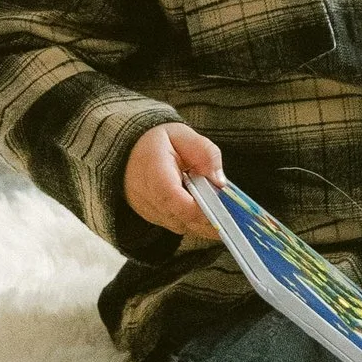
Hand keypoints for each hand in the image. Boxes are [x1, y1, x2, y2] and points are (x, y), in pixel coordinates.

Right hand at [124, 121, 226, 240]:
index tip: (223, 205)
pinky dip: (194, 222)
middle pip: (183, 219)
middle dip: (210, 219)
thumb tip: (220, 180)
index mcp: (154, 174)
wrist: (126, 150)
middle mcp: (148, 198)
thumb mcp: (182, 135)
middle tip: (234, 216)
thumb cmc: (155, 141)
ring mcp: (149, 211)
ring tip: (226, 215)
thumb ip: (204, 153)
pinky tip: (210, 215)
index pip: (176, 200)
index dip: (200, 208)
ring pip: (182, 227)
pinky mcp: (152, 218)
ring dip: (204, 224)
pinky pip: (177, 226)